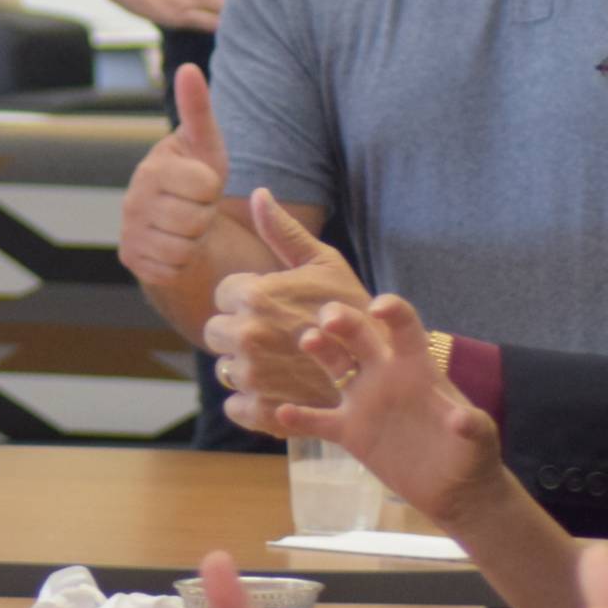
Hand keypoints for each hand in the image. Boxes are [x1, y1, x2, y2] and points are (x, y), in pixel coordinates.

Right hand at [121, 66, 229, 288]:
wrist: (181, 225)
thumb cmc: (197, 178)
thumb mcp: (207, 145)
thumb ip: (198, 108)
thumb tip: (189, 68)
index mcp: (152, 167)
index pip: (204, 185)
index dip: (213, 188)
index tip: (203, 184)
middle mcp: (133, 199)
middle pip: (195, 219)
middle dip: (205, 216)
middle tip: (197, 209)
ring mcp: (129, 232)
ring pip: (183, 248)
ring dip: (194, 240)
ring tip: (188, 227)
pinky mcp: (132, 261)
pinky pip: (172, 269)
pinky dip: (182, 262)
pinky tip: (176, 246)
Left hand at [206, 189, 370, 431]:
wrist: (391, 368)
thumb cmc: (356, 309)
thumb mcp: (324, 263)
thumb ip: (283, 231)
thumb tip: (258, 193)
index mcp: (257, 295)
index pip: (224, 294)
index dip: (249, 297)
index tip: (277, 304)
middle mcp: (249, 336)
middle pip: (216, 332)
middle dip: (240, 331)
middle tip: (278, 335)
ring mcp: (255, 379)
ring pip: (226, 370)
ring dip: (248, 367)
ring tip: (285, 363)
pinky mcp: (265, 413)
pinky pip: (236, 408)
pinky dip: (249, 404)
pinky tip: (276, 392)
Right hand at [279, 295, 502, 531]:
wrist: (456, 490)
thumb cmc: (472, 455)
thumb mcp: (480, 439)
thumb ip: (472, 425)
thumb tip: (460, 418)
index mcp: (417, 368)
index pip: (404, 328)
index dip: (393, 312)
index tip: (378, 307)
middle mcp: (385, 375)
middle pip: (359, 336)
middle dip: (344, 321)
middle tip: (328, 319)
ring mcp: (364, 402)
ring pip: (335, 366)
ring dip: (320, 350)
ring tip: (308, 340)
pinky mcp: (351, 433)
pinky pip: (320, 421)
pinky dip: (300, 417)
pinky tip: (281, 412)